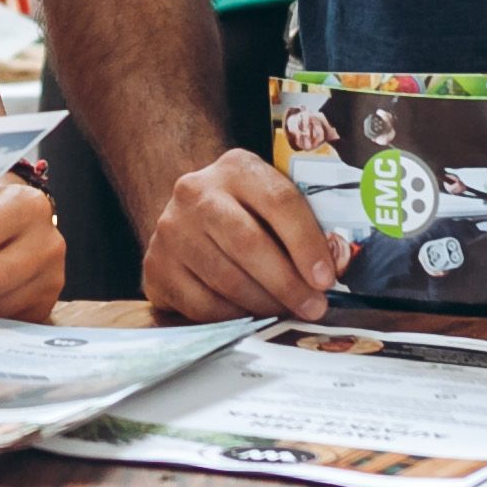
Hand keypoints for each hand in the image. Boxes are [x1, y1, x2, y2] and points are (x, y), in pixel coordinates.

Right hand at [140, 149, 341, 321]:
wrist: (189, 215)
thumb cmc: (246, 214)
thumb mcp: (271, 202)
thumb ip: (301, 226)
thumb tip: (331, 274)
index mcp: (237, 168)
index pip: (279, 202)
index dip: (307, 244)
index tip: (326, 279)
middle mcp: (196, 192)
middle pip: (249, 244)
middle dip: (287, 283)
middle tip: (313, 308)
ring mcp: (171, 230)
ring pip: (225, 279)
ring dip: (264, 305)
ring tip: (285, 313)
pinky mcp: (156, 267)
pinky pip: (201, 305)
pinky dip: (232, 318)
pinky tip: (250, 316)